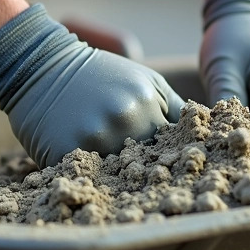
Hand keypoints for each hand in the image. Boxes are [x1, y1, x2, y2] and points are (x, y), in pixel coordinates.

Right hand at [0, 5, 184, 167]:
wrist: (42, 66)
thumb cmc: (99, 74)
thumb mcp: (147, 82)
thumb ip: (177, 111)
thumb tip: (207, 139)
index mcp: (146, 106)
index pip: (172, 149)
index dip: (172, 160)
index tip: (171, 170)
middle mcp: (122, 123)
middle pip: (147, 167)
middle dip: (148, 174)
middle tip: (147, 182)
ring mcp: (92, 139)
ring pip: (117, 179)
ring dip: (119, 183)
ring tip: (115, 182)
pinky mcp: (64, 154)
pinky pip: (84, 180)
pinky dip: (88, 182)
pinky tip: (87, 174)